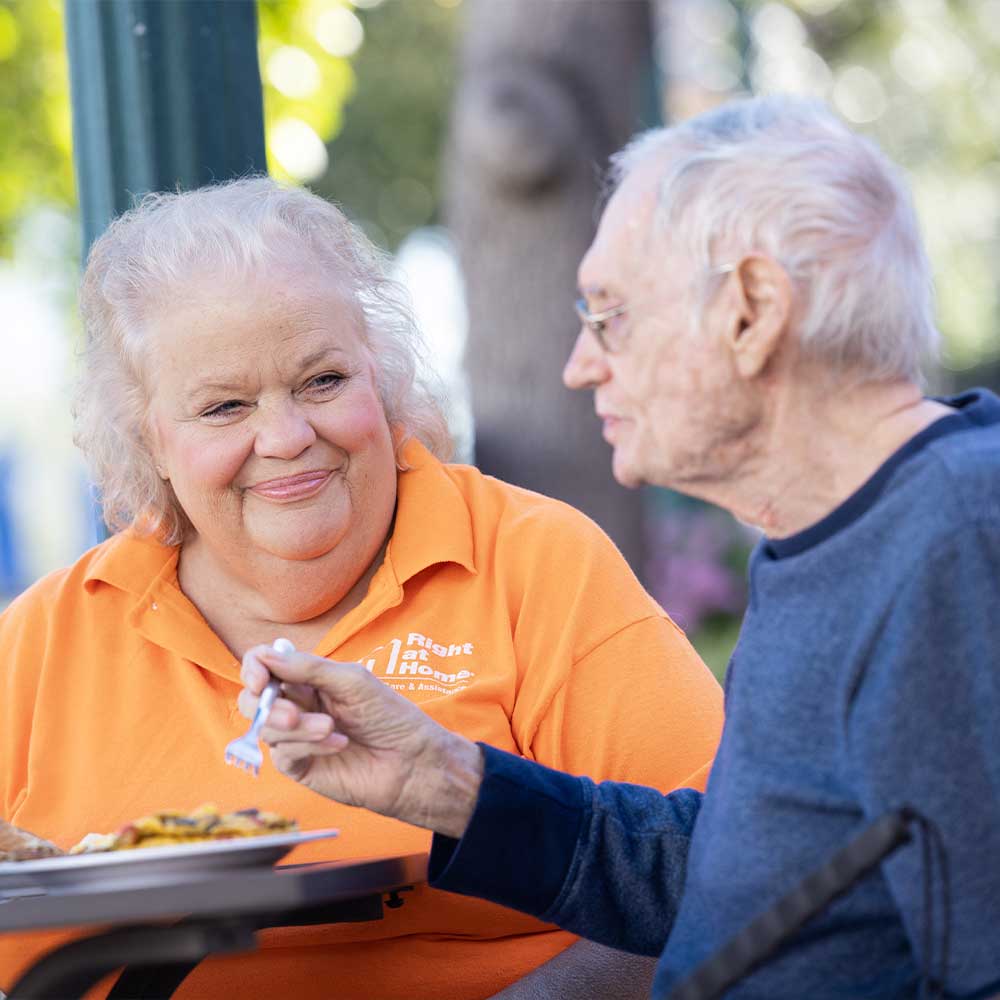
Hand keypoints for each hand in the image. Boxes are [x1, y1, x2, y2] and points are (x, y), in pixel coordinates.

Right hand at [238, 646, 483, 837]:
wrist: (412, 760)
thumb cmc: (389, 716)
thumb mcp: (351, 681)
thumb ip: (307, 668)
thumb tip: (265, 655)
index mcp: (309, 679)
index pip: (264, 666)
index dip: (254, 669)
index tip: (260, 680)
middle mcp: (298, 706)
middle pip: (253, 700)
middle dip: (266, 705)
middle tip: (292, 714)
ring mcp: (297, 738)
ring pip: (265, 728)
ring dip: (297, 727)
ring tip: (330, 728)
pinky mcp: (301, 767)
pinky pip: (283, 754)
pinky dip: (308, 745)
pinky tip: (338, 743)